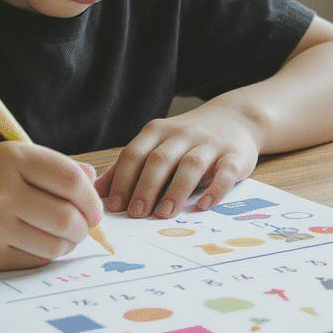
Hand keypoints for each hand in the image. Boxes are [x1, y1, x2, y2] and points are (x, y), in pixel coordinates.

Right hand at [0, 142, 102, 271]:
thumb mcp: (13, 158)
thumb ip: (55, 167)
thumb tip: (94, 183)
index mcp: (11, 159)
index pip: (71, 181)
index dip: (91, 199)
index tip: (93, 208)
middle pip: (67, 218)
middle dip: (84, 226)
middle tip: (82, 226)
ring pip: (54, 245)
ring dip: (68, 244)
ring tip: (62, 236)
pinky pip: (34, 261)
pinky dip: (45, 254)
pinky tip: (38, 243)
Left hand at [97, 103, 260, 218]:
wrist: (235, 119)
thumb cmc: (186, 140)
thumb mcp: (156, 145)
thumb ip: (129, 166)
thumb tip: (97, 191)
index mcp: (157, 131)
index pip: (135, 153)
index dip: (122, 179)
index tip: (114, 205)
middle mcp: (182, 134)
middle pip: (160, 159)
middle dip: (145, 187)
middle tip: (136, 213)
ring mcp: (210, 143)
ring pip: (191, 165)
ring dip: (176, 190)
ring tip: (164, 213)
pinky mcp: (235, 155)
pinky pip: (225, 171)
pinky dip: (215, 189)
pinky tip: (203, 206)